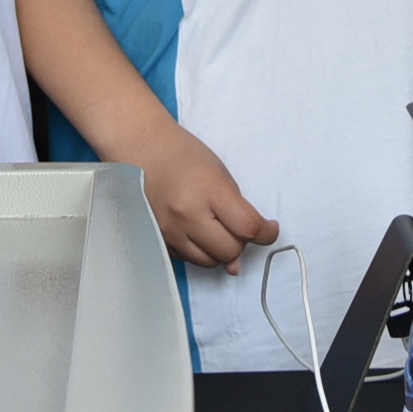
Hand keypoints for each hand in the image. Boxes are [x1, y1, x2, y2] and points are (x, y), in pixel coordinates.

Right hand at [119, 119, 276, 272]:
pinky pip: (189, 259)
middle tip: (237, 225)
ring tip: (215, 226)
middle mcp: (187, 215)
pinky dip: (200, 251)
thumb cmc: (183, 155)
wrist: (143, 149)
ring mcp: (170, 230)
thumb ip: (237, 211)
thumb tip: (239, 260)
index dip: (266, 233)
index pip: (247, 227)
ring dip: (220, 250)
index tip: (269, 229)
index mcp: (209, 190)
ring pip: (210, 262)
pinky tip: (198, 230)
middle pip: (229, 251)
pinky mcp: (159, 239)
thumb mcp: (220, 173)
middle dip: (241, 243)